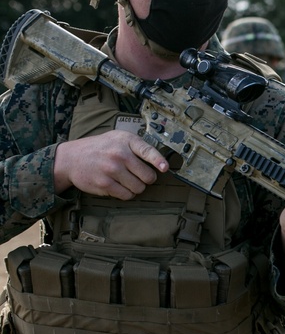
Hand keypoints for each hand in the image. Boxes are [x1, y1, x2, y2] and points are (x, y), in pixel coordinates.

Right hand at [53, 131, 167, 198]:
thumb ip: (137, 146)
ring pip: (139, 188)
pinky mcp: (104, 184)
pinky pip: (126, 195)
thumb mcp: (118, 138)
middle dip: (146, 179)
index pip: (147, 151)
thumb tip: (159, 162)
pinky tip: (119, 186)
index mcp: (126, 141)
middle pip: (148, 176)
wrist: (71, 158)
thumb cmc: (100, 148)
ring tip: (127, 180)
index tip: (164, 168)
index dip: (158, 161)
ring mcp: (111, 170)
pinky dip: (126, 193)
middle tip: (139, 176)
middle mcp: (119, 154)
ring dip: (136, 187)